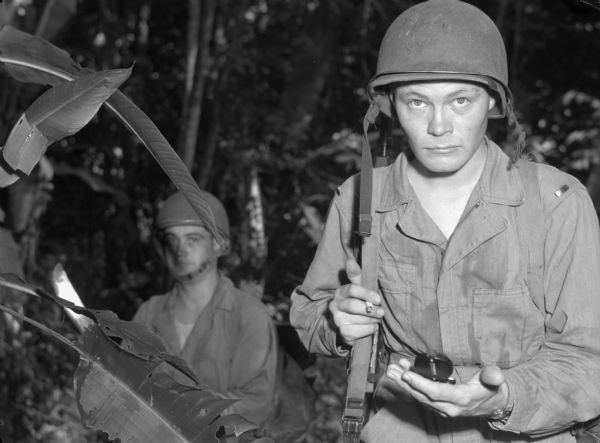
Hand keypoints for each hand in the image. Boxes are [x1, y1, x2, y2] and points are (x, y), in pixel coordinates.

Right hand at [328, 257, 383, 345]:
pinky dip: (369, 329)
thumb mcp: (358, 289)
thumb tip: (350, 260)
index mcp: (341, 292)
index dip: (366, 293)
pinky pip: (359, 332)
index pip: (352, 289)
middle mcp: (335, 305)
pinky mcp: (342, 332)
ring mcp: (337, 319)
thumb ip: (356, 276)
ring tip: (377, 319)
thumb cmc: (358, 302)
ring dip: (372, 320)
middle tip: (381, 312)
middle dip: (369, 309)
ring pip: (358, 320)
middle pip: (352, 306)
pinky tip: (372, 326)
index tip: (378, 299)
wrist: (350, 324)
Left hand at [384, 358, 508, 417]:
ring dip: (404, 385)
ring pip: (419, 398)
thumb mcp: (496, 380)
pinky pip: (422, 398)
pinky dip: (410, 387)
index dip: (419, 383)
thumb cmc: (492, 389)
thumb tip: (495, 375)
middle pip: (422, 396)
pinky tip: (401, 375)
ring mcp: (444, 410)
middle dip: (405, 383)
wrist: (494, 405)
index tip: (406, 374)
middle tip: (391, 370)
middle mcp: (450, 407)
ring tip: (391, 371)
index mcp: (462, 399)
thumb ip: (493, 376)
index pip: (436, 392)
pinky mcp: (439, 408)